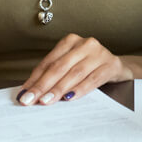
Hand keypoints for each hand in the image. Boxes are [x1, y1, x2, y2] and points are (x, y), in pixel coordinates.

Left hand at [17, 33, 132, 105]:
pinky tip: (69, 98)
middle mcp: (85, 44)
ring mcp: (99, 54)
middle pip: (60, 67)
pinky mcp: (110, 65)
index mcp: (71, 41)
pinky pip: (92, 79)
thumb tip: (30, 91)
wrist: (117, 66)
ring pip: (75, 73)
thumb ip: (53, 74)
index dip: (34, 78)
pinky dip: (79, 90)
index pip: (49, 62)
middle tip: (29, 99)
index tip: (23, 93)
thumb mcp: (71, 65)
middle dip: (42, 85)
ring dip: (58, 89)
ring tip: (46, 101)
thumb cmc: (89, 66)